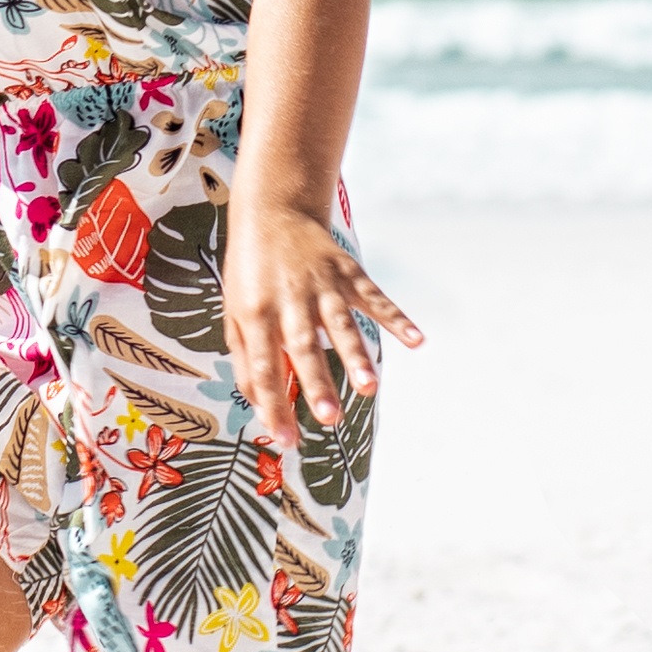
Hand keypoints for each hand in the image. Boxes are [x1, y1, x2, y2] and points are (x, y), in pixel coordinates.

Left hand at [220, 192, 422, 444]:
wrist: (273, 211)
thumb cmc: (250, 272)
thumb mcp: (234, 312)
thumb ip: (247, 359)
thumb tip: (261, 406)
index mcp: (254, 312)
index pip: (263, 366)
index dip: (273, 404)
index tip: (285, 440)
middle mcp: (288, 299)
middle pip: (303, 347)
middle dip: (317, 383)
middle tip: (329, 418)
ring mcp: (321, 284)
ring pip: (340, 324)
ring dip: (355, 355)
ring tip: (370, 387)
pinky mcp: (347, 271)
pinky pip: (374, 297)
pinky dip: (396, 317)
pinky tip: (416, 340)